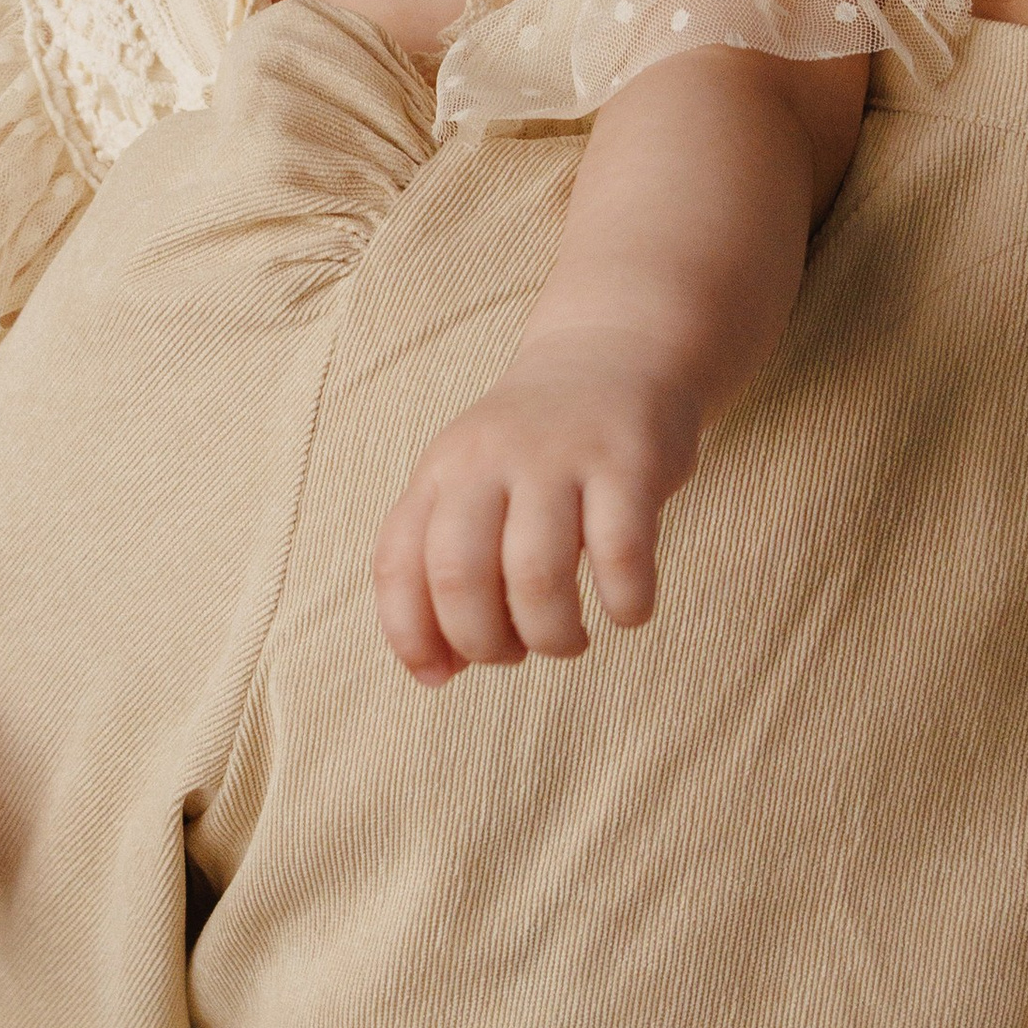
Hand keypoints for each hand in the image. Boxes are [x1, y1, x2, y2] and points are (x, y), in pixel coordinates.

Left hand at [371, 329, 701, 679]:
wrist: (615, 352)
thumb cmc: (536, 450)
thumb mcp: (472, 484)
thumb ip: (445, 565)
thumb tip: (434, 671)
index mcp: (441, 470)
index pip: (398, 561)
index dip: (409, 633)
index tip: (438, 675)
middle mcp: (489, 458)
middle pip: (457, 575)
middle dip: (483, 643)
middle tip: (515, 653)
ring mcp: (560, 456)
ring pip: (535, 576)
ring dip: (552, 636)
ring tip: (568, 639)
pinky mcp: (629, 461)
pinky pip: (620, 556)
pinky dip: (625, 605)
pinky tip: (626, 608)